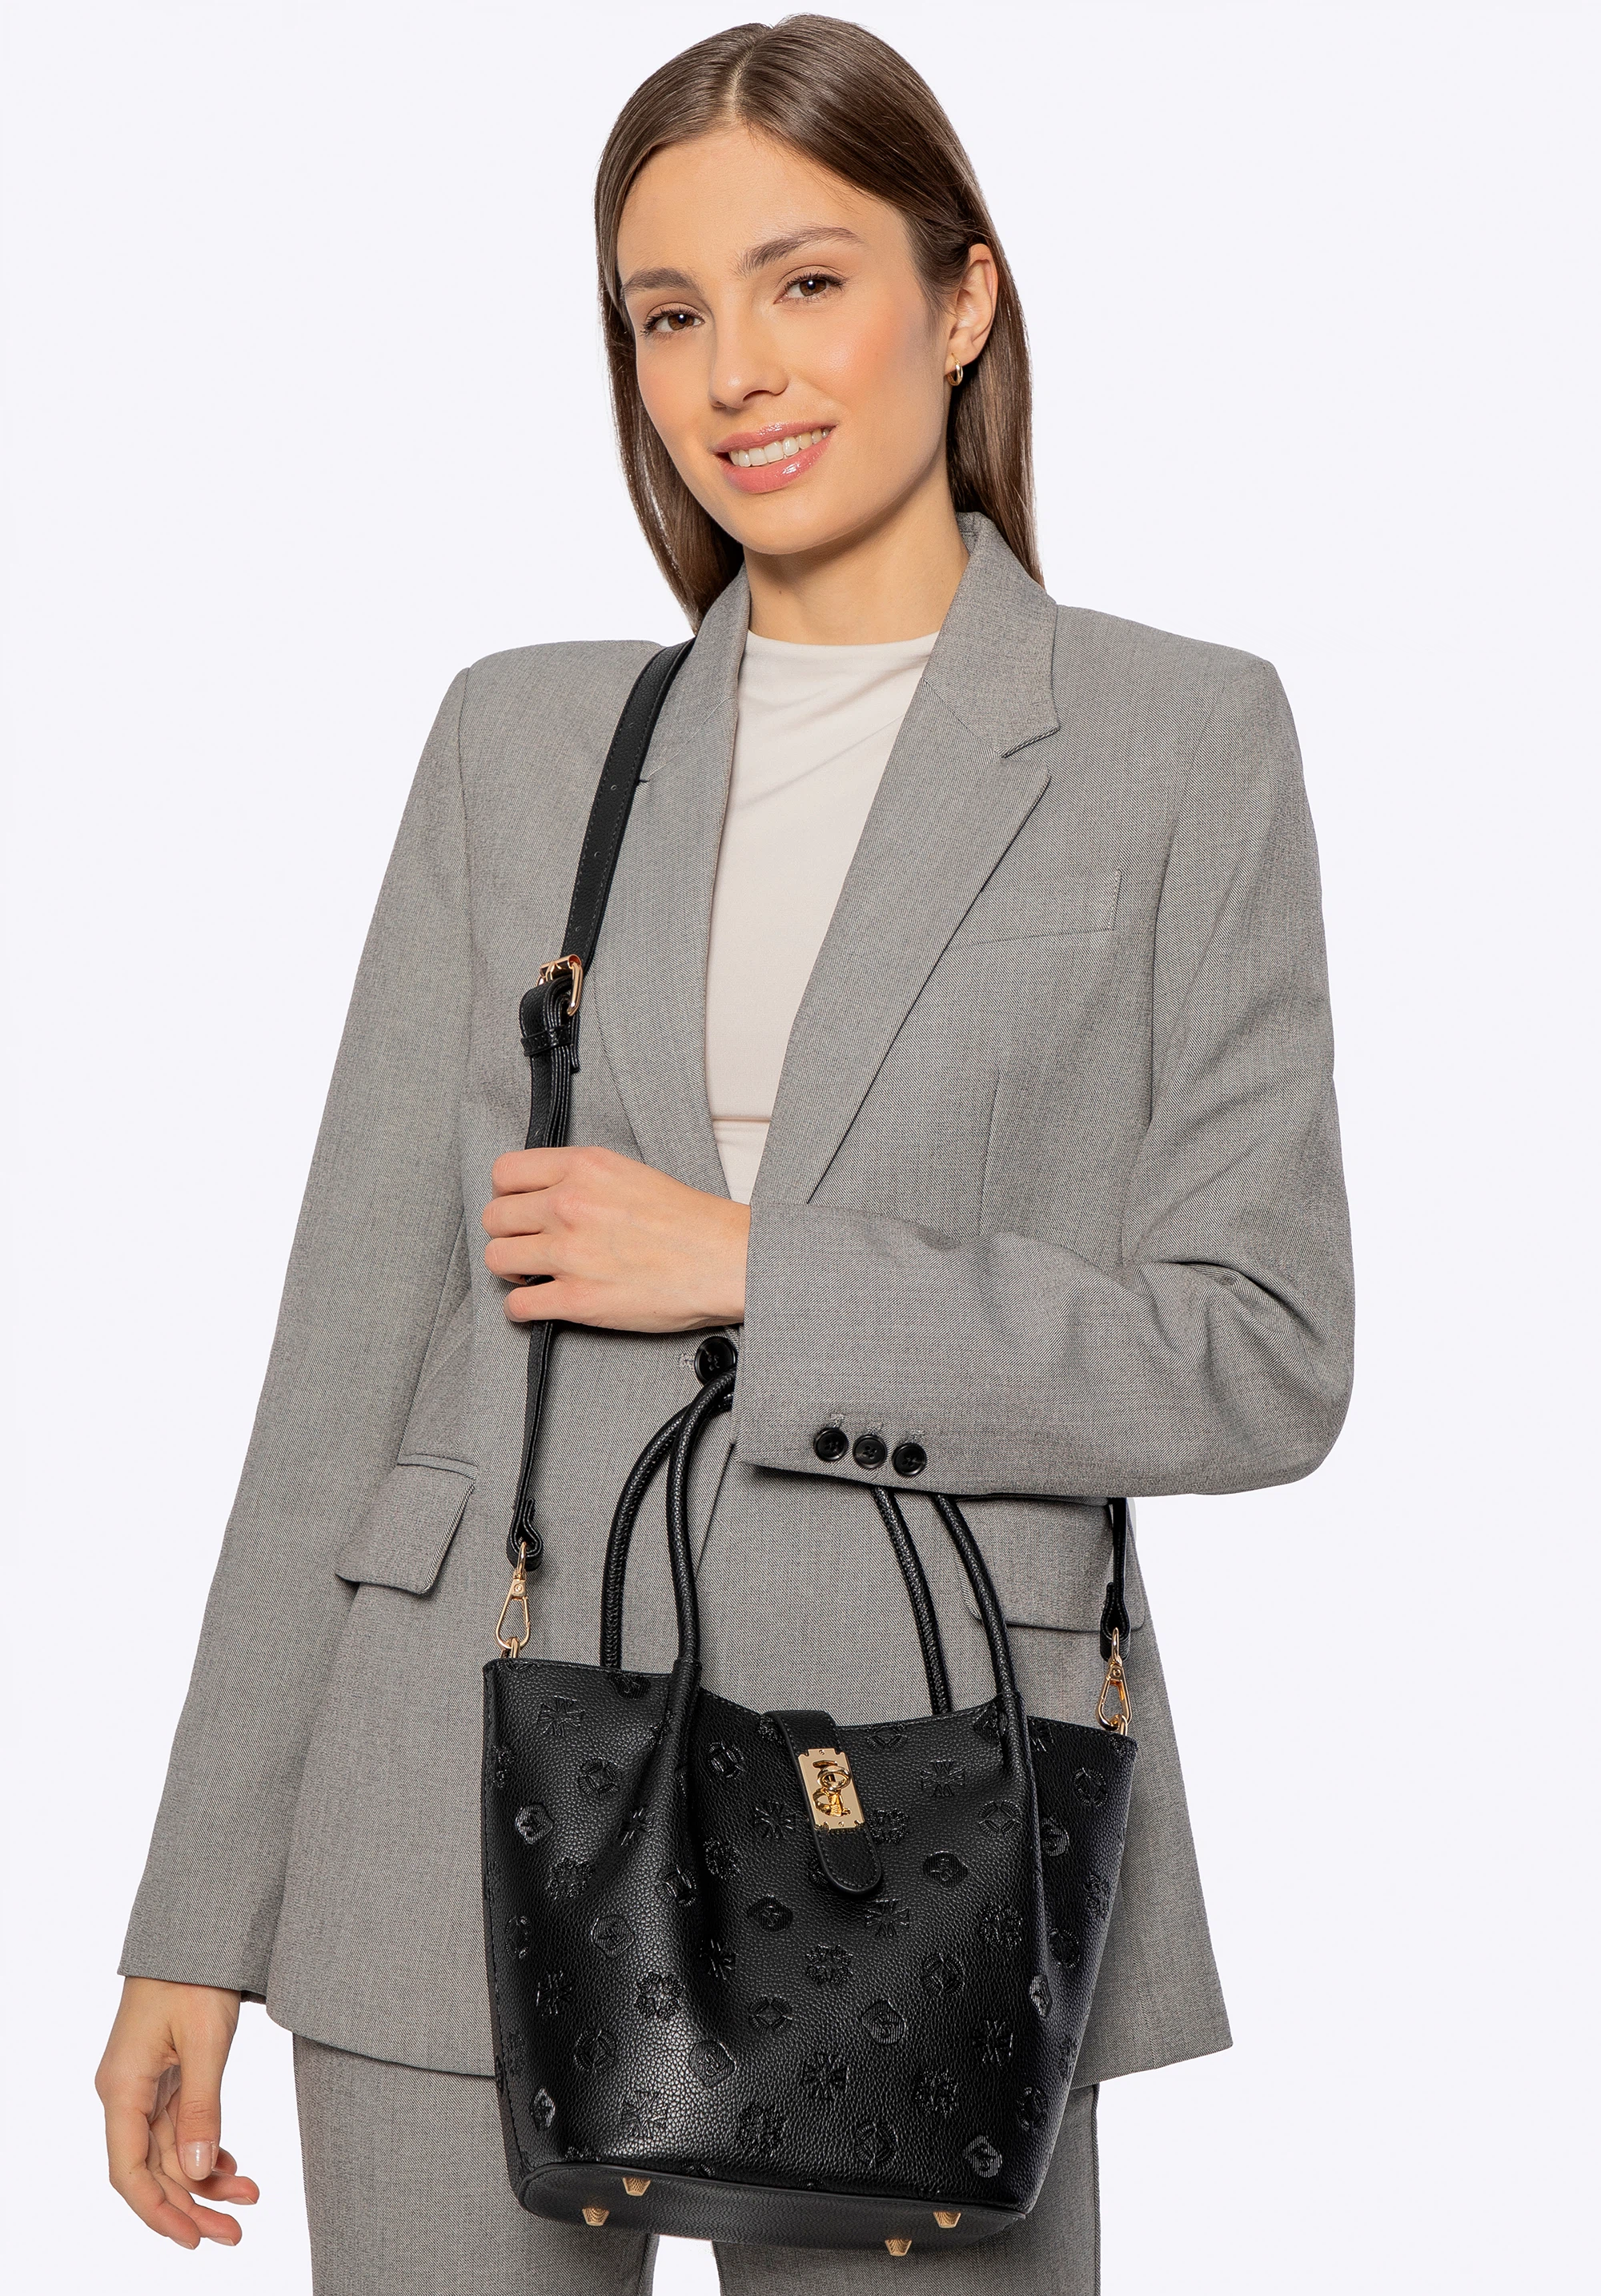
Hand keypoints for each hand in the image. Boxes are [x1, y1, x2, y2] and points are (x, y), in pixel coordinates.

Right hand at [96, 1978, 256, 2247]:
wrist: (196, 1929)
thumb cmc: (195, 1975)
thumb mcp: (204, 2041)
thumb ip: (201, 2109)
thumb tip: (199, 2174)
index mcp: (122, 2088)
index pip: (129, 2172)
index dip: (159, 2212)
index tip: (194, 2239)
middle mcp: (126, 2093)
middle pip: (152, 2170)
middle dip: (192, 2206)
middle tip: (237, 2233)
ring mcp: (145, 2085)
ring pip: (170, 2152)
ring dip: (205, 2179)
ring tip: (250, 2198)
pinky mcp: (166, 2075)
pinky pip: (179, 2128)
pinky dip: (206, 2149)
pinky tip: (231, 2165)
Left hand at [483, 1145, 748, 1332]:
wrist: (727, 1259)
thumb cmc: (691, 1221)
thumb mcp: (631, 1173)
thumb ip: (584, 1178)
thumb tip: (549, 1193)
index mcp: (584, 1168)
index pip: (505, 1172)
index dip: (506, 1193)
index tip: (517, 1206)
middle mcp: (568, 1205)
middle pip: (494, 1216)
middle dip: (507, 1232)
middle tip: (527, 1243)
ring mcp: (568, 1253)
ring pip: (497, 1258)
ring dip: (511, 1269)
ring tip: (533, 1273)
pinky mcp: (575, 1299)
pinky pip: (517, 1305)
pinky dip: (523, 1308)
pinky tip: (541, 1303)